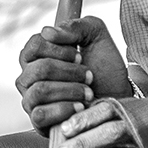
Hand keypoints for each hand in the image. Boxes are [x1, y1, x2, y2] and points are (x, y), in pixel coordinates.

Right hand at [15, 15, 132, 132]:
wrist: (118, 98)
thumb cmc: (104, 67)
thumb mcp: (96, 36)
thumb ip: (75, 26)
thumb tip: (49, 32)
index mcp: (38, 55)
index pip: (34, 45)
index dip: (59, 49)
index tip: (80, 54)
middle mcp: (29, 77)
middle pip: (38, 68)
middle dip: (70, 71)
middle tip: (89, 75)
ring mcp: (31, 100)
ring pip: (39, 91)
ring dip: (70, 90)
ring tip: (88, 92)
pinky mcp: (39, 121)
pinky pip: (40, 114)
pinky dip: (63, 109)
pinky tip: (80, 107)